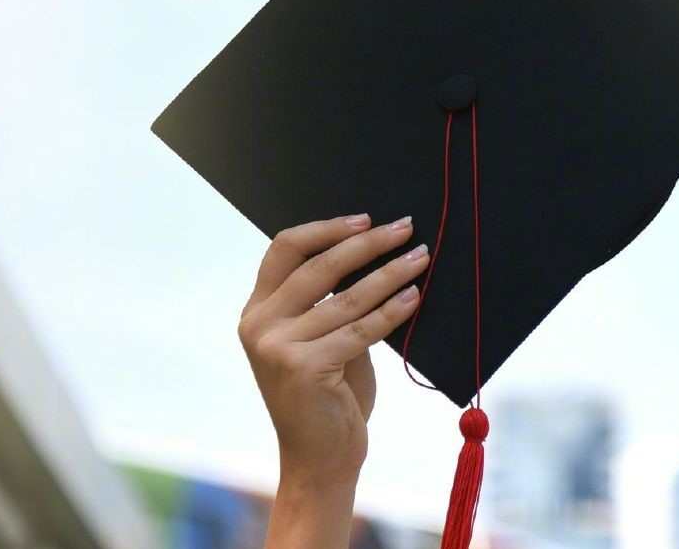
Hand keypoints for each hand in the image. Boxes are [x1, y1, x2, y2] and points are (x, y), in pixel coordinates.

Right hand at [238, 213, 428, 487]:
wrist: (321, 458)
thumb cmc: (330, 396)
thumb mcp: (322, 340)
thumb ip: (333, 302)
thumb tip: (375, 251)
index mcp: (257, 312)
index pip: (285, 249)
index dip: (327, 229)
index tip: (366, 219)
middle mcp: (259, 326)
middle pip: (319, 265)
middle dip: (368, 243)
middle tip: (406, 228)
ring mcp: (278, 348)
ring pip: (347, 297)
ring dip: (390, 273)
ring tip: (421, 258)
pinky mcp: (304, 368)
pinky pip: (360, 329)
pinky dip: (391, 311)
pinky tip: (414, 296)